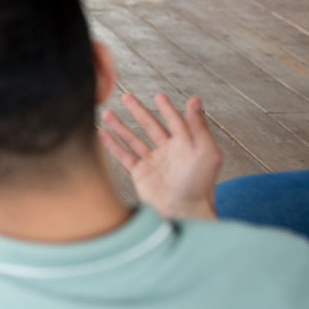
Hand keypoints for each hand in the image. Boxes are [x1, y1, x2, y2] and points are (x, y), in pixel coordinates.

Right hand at [99, 93, 221, 219]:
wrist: (184, 212)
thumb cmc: (199, 185)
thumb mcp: (206, 151)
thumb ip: (198, 126)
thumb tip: (195, 100)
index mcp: (186, 145)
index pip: (175, 121)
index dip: (167, 108)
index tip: (159, 96)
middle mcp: (169, 153)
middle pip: (151, 126)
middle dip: (139, 111)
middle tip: (127, 97)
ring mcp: (153, 163)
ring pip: (134, 139)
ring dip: (120, 126)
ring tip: (108, 113)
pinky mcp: (140, 175)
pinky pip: (124, 156)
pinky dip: (112, 145)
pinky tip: (103, 134)